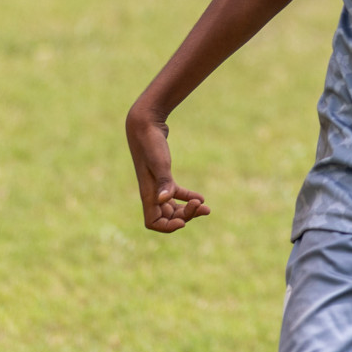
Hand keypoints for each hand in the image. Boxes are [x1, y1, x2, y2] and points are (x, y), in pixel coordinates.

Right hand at [126, 107, 209, 232]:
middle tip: (203, 207)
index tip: (184, 222)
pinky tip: (201, 197)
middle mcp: (151, 193)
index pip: (153, 222)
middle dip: (185, 216)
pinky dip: (187, 197)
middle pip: (167, 216)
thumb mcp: (160, 163)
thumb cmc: (151, 143)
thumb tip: (164, 200)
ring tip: (206, 207)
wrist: (145, 124)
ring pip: (171, 207)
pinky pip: (175, 194)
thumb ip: (163, 181)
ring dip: (187, 209)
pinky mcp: (163, 175)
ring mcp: (156, 185)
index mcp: (147, 194)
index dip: (168, 227)